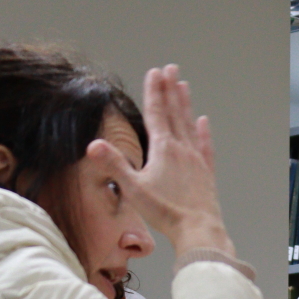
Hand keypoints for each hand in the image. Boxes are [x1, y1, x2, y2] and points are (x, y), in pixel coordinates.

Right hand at [88, 64, 233, 256]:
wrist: (198, 230)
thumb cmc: (164, 212)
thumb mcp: (132, 188)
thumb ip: (114, 164)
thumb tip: (92, 145)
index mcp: (163, 149)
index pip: (156, 113)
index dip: (154, 91)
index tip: (155, 72)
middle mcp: (182, 149)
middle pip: (174, 113)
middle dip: (171, 89)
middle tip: (171, 68)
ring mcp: (196, 160)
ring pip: (190, 125)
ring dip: (186, 104)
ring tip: (184, 86)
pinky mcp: (206, 173)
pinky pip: (205, 145)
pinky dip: (203, 131)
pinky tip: (204, 121)